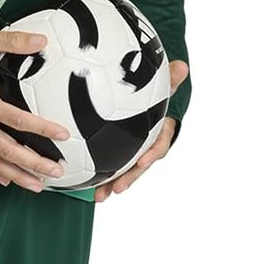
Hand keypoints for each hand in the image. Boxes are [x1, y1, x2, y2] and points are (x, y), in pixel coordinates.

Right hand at [0, 26, 71, 191]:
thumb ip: (13, 41)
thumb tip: (41, 40)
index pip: (18, 120)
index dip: (43, 129)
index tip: (64, 135)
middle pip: (7, 151)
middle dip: (34, 164)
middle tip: (56, 171)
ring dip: (17, 176)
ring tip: (37, 185)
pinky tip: (7, 180)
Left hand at [93, 60, 187, 201]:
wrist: (148, 103)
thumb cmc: (155, 96)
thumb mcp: (163, 87)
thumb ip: (170, 80)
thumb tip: (182, 67)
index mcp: (158, 133)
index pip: (158, 145)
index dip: (152, 154)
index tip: (143, 161)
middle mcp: (146, 147)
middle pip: (138, 166)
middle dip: (129, 179)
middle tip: (117, 189)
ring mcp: (132, 153)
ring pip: (123, 171)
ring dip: (111, 184)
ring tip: (99, 197)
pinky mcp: (116, 153)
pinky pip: (108, 165)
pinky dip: (97, 174)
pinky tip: (80, 183)